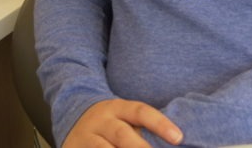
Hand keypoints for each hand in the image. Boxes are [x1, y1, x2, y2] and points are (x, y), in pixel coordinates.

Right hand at [64, 99, 182, 147]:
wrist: (73, 119)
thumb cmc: (112, 124)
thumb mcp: (124, 118)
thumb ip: (143, 130)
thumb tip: (175, 143)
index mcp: (118, 108)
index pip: (141, 112)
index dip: (160, 124)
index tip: (178, 139)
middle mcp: (102, 121)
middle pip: (122, 134)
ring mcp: (86, 137)